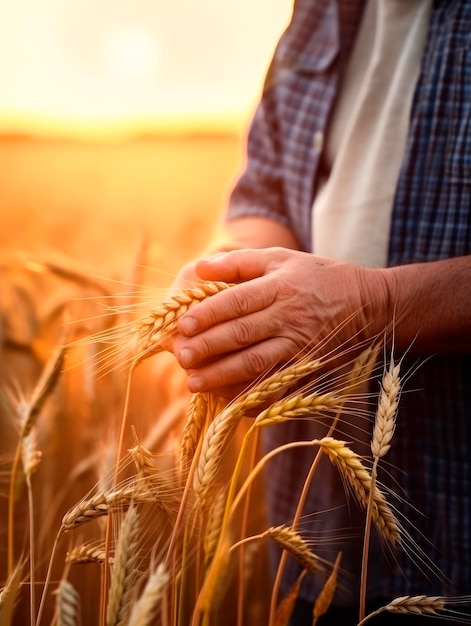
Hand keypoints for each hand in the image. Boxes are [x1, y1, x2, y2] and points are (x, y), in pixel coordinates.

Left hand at [170, 247, 390, 392]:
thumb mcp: (282, 258)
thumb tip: (200, 269)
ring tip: (194, 383)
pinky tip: (228, 401)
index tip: (183, 326)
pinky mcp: (308, 367)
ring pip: (256, 363)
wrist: (368, 303)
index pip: (237, 301)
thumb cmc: (318, 276)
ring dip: (223, 375)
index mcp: (280, 287)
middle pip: (242, 334)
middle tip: (181, 357)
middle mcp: (289, 317)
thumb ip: (239, 262)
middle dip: (209, 347)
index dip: (208, 314)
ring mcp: (300, 345)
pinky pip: (277, 385)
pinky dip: (251, 395)